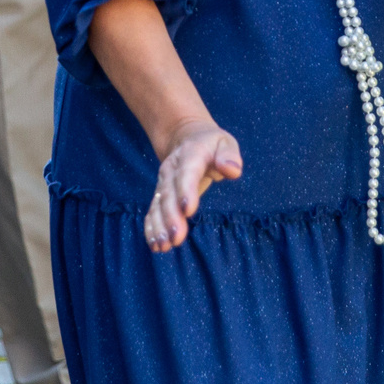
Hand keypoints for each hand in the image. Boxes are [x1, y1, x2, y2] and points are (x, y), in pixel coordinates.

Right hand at [146, 118, 242, 251]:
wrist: (185, 138)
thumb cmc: (211, 145)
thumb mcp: (225, 143)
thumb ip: (229, 155)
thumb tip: (232, 169)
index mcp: (191, 154)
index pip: (187, 172)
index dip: (186, 190)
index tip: (187, 210)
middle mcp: (172, 169)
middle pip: (170, 193)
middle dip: (171, 216)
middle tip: (176, 238)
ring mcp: (163, 182)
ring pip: (159, 204)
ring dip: (160, 226)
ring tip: (163, 246)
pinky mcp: (160, 194)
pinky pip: (153, 210)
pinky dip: (152, 227)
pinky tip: (155, 244)